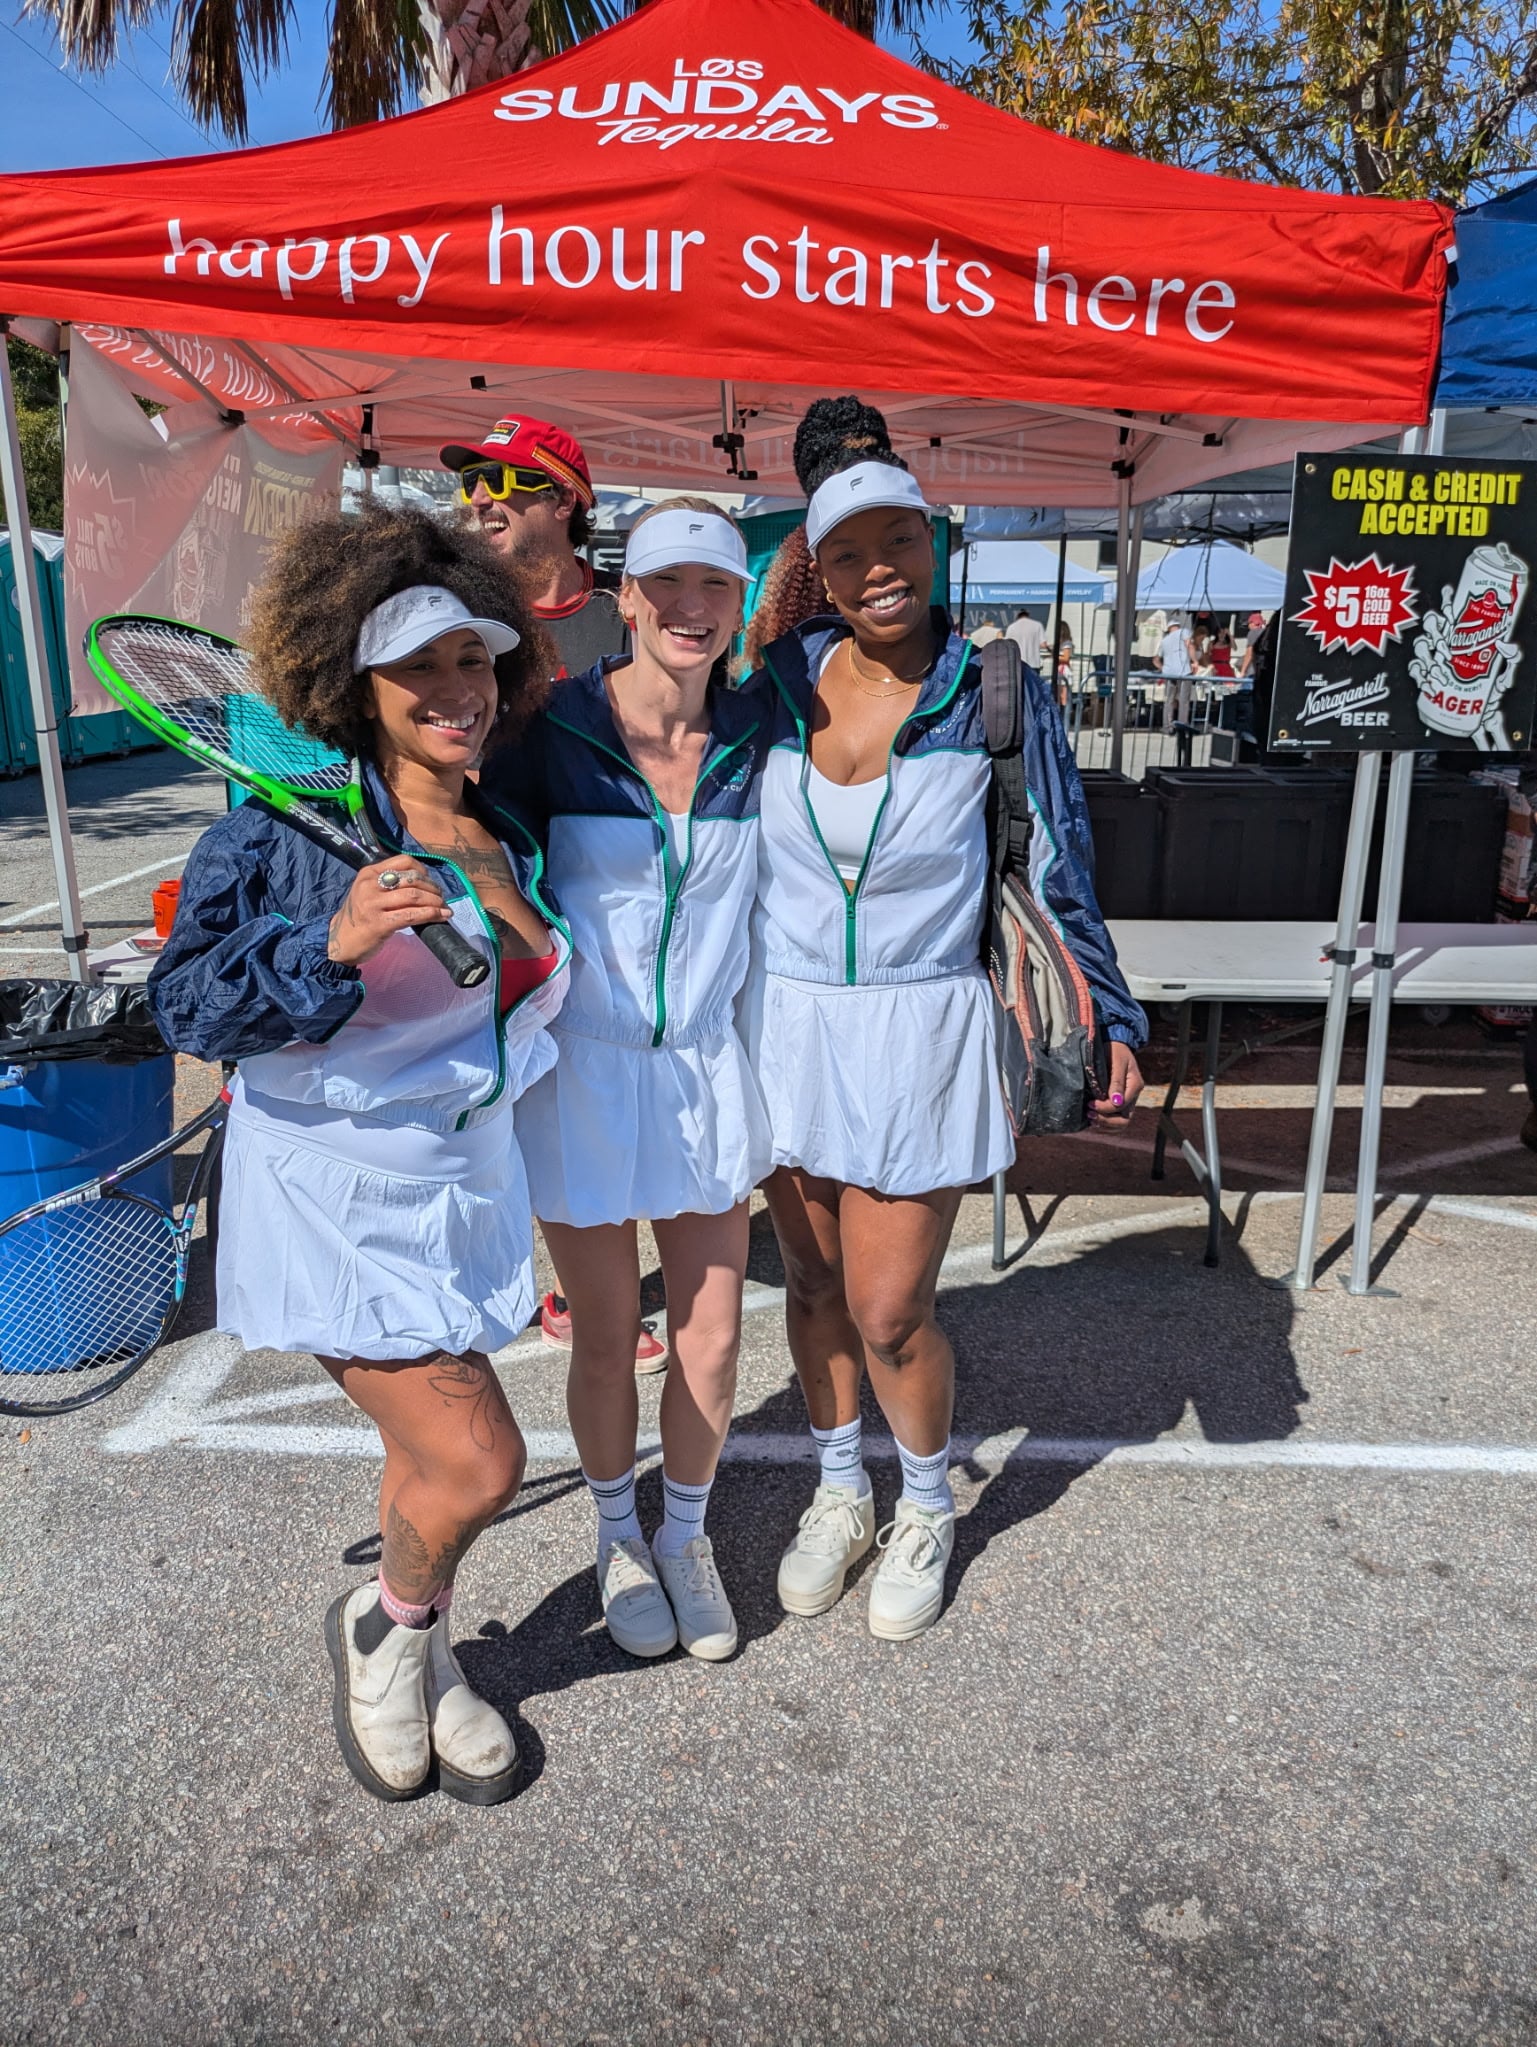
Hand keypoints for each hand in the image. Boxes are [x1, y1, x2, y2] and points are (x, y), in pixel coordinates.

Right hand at [326, 857, 448, 966]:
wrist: (340, 941)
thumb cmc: (359, 917)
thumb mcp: (368, 892)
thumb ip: (388, 884)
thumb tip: (424, 884)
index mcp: (368, 873)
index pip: (403, 861)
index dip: (423, 870)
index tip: (431, 882)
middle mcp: (369, 885)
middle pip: (412, 879)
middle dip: (432, 888)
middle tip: (441, 898)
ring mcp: (373, 904)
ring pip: (414, 896)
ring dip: (435, 902)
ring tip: (444, 908)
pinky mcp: (380, 923)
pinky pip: (412, 915)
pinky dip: (431, 914)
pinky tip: (441, 916)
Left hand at [1090, 1042, 1143, 1129]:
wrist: (1115, 1046)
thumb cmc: (1115, 1050)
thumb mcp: (1117, 1061)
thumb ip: (1116, 1081)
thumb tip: (1116, 1101)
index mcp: (1135, 1086)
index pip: (1121, 1105)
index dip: (1105, 1108)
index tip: (1090, 1103)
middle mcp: (1133, 1096)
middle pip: (1124, 1120)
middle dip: (1106, 1120)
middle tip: (1089, 1114)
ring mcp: (1127, 1101)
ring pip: (1120, 1123)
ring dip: (1105, 1124)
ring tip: (1090, 1117)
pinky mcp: (1119, 1102)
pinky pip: (1115, 1119)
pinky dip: (1104, 1123)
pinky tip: (1093, 1119)